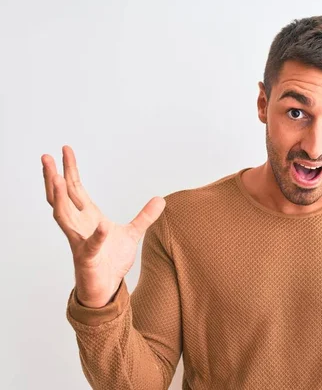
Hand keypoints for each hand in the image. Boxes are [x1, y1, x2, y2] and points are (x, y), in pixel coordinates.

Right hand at [42, 145, 164, 307]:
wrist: (107, 287)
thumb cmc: (112, 260)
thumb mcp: (133, 233)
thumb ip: (145, 216)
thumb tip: (161, 199)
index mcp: (88, 216)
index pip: (74, 187)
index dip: (70, 169)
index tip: (65, 149)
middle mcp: (79, 225)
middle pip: (61, 196)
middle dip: (52, 176)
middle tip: (46, 156)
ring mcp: (80, 241)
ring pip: (63, 216)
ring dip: (59, 197)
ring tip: (55, 178)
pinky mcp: (88, 258)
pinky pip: (92, 245)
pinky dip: (98, 236)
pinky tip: (103, 226)